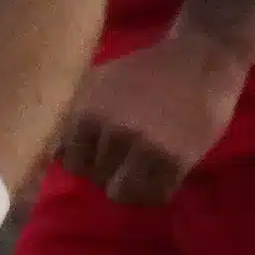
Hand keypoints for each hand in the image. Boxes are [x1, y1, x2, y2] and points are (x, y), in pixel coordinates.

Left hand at [57, 38, 249, 205]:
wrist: (201, 58)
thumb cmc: (145, 71)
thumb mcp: (97, 83)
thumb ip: (73, 114)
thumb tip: (53, 153)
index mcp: (86, 113)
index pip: (70, 162)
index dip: (86, 160)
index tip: (101, 153)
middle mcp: (111, 132)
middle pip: (95, 178)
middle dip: (108, 172)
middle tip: (127, 158)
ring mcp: (144, 147)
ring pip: (122, 194)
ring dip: (131, 186)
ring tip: (143, 171)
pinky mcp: (175, 160)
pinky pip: (155, 196)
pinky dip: (156, 192)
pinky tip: (162, 174)